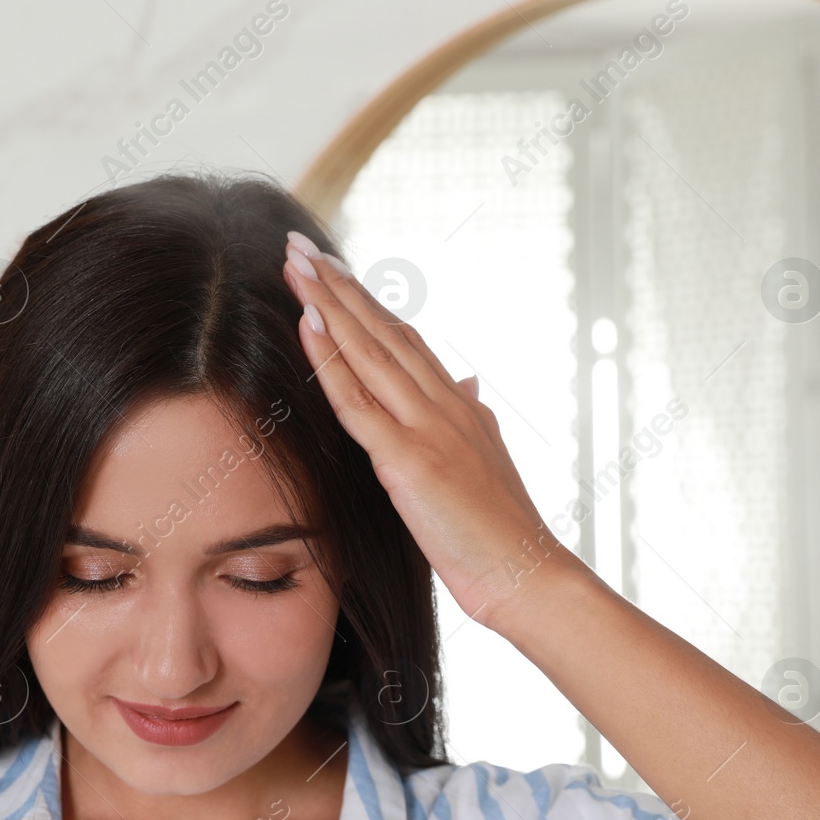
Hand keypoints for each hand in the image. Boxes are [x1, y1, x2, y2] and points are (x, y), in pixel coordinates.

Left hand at [281, 231, 585, 632]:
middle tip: (298, 244)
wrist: (525, 575)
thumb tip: (467, 382)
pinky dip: (330, 360)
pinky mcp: (408, 459)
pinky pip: (358, 401)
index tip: (331, 268)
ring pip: (367, 351)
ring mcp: (426, 427)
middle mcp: (442, 402)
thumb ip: (470, 416)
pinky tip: (307, 323)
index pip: (402, 339)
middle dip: (337, 285)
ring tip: (294, 262)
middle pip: (381, 330)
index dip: (365, 301)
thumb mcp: (484, 460)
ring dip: (328, 303)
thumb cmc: (499, 532)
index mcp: (457, 404)